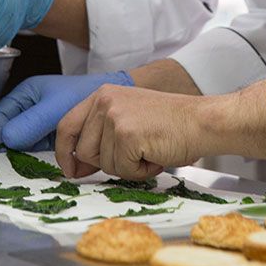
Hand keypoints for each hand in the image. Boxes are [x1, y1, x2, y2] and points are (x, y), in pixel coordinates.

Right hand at [0, 71, 133, 149]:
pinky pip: (38, 147)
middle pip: (9, 131)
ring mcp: (39, 121)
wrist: (108, 99)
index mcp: (25, 93)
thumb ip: (29, 124)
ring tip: (35, 159)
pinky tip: (48, 158)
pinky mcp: (50, 133)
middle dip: (13, 146)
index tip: (5, 149)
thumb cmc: (81, 95)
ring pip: (23, 141)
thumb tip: (6, 140)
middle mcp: (29, 107)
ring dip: (27, 153)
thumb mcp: (52, 110)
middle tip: (21, 159)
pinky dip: (38, 155)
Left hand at [55, 85, 208, 179]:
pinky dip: (140, 171)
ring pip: (104, 164)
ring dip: (127, 167)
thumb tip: (76, 166)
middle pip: (84, 151)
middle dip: (107, 162)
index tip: (71, 170)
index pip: (66, 126)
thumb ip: (100, 135)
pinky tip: (155, 155)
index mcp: (102, 95)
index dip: (65, 152)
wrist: (201, 121)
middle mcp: (104, 102)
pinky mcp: (127, 134)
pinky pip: (123, 170)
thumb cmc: (170, 124)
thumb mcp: (128, 117)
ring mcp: (114, 117)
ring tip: (148, 150)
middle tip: (135, 153)